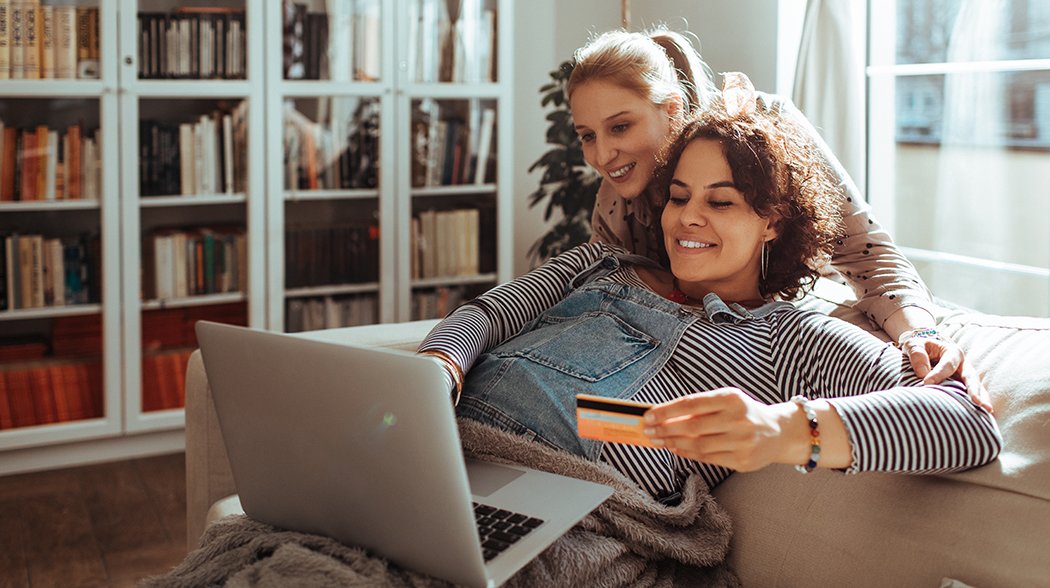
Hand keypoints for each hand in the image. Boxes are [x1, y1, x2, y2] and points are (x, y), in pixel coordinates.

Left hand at [642, 388, 794, 471]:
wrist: (778, 432)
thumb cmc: (744, 413)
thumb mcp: (727, 400)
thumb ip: (700, 406)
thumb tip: (663, 414)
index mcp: (732, 398)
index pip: (691, 403)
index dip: (666, 411)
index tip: (648, 416)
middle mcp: (738, 419)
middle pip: (692, 425)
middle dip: (665, 429)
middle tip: (648, 431)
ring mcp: (742, 441)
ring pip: (698, 444)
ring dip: (673, 443)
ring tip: (659, 440)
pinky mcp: (743, 460)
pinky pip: (708, 458)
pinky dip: (688, 454)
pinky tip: (676, 448)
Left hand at [901, 335, 992, 412]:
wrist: (923, 352)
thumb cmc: (918, 348)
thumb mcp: (913, 344)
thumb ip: (917, 354)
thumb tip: (923, 374)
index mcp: (952, 352)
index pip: (947, 365)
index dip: (938, 374)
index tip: (926, 384)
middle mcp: (963, 365)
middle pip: (970, 377)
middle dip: (974, 390)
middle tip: (977, 402)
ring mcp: (965, 377)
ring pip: (976, 388)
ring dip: (981, 399)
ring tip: (987, 411)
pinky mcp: (963, 387)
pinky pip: (971, 396)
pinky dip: (976, 404)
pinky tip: (982, 415)